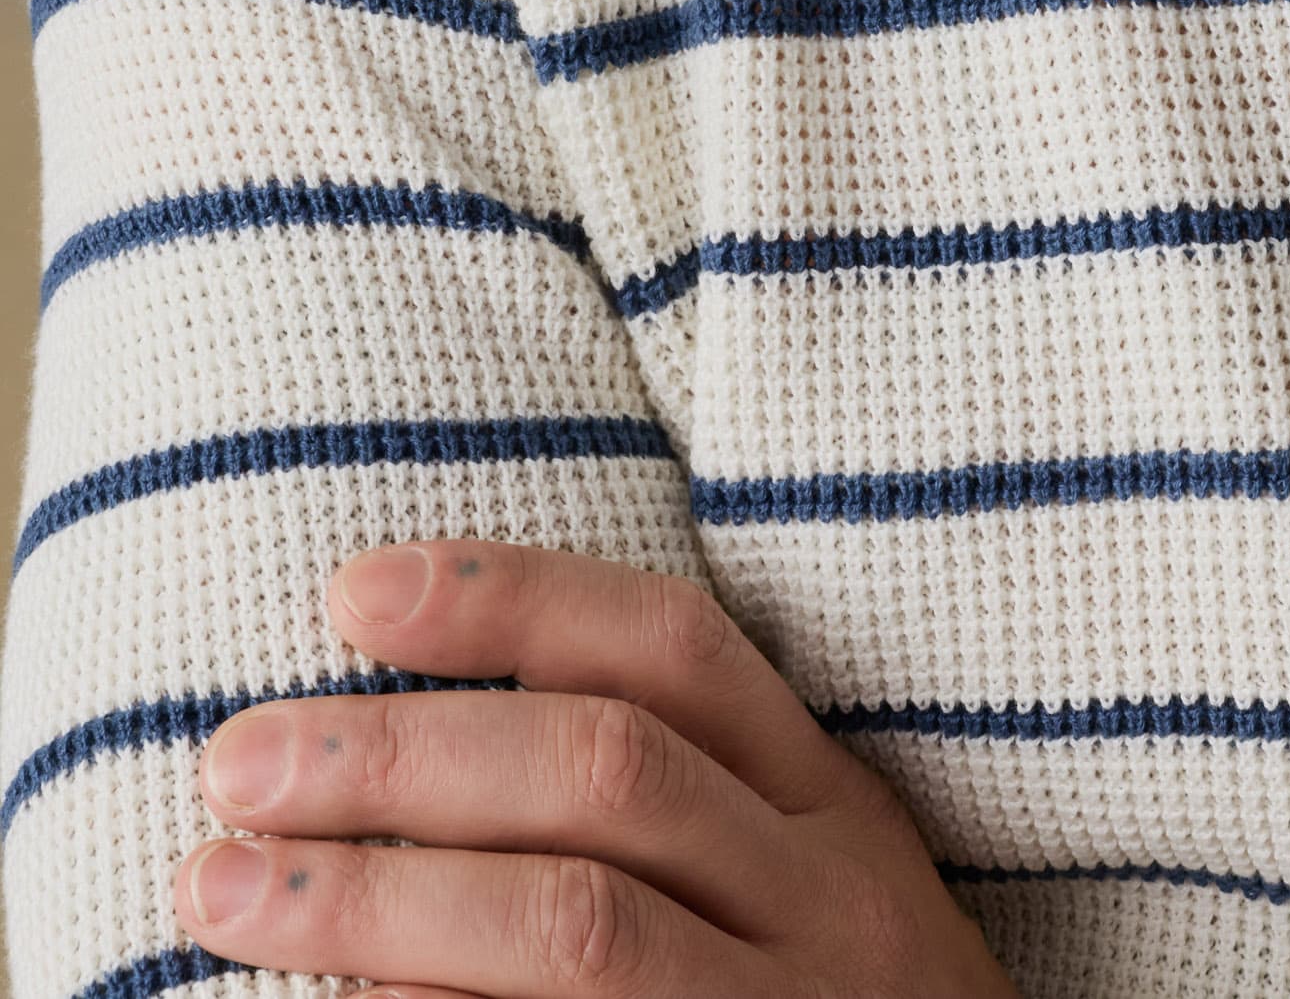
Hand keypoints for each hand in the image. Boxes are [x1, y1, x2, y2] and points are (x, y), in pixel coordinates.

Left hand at [173, 538, 1019, 998]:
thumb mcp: (803, 900)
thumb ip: (668, 815)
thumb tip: (413, 738)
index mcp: (838, 814)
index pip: (671, 653)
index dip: (510, 600)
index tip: (350, 590)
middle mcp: (829, 907)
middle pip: (600, 778)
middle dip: (399, 755)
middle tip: (234, 758)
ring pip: (572, 932)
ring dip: (376, 899)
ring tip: (218, 887)